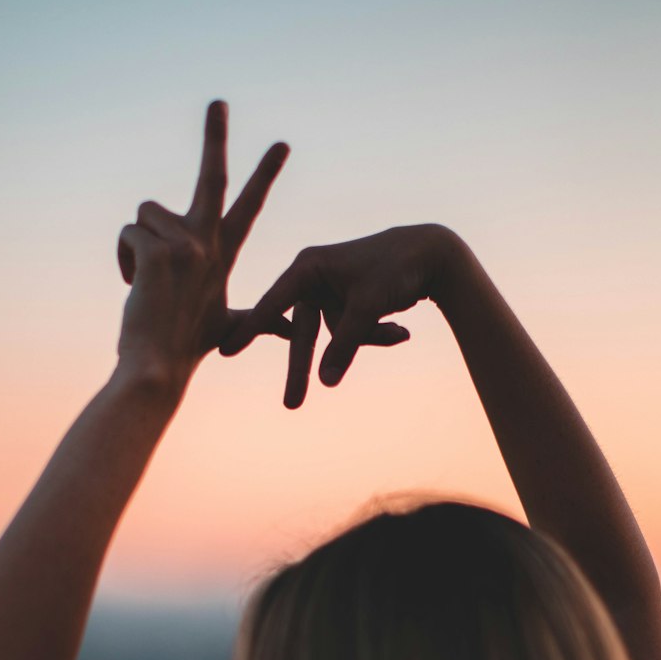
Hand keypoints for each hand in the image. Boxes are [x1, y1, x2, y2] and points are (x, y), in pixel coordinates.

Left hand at [116, 100, 290, 388]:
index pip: (247, 205)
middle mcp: (209, 241)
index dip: (264, 174)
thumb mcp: (229, 327)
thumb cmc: (185, 347)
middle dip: (217, 135)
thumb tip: (292, 330)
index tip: (280, 144)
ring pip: (147, 212)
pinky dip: (124, 257)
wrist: (158, 367)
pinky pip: (130, 231)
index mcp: (222, 253)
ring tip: (144, 280)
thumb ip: (259, 320)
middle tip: (218, 102)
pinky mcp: (160, 249)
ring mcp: (187, 243)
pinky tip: (135, 284)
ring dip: (137, 243)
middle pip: (213, 175)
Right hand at [219, 223, 450, 407]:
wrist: (433, 253)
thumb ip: (345, 344)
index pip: (274, 303)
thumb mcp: (367, 306)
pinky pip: (354, 330)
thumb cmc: (396, 267)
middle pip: (304, 332)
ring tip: (401, 334)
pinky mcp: (349, 302)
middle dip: (306, 367)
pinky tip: (403, 330)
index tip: (226, 349)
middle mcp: (314, 278)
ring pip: (338, 334)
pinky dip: (377, 333)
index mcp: (308, 267)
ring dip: (369, 338)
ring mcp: (332, 292)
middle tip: (292, 405)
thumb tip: (327, 382)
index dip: (251, 328)